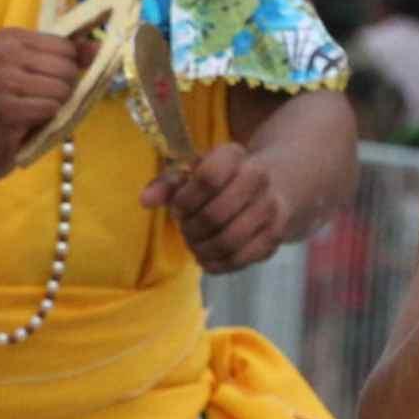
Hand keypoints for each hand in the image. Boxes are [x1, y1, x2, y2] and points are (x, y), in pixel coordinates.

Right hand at [0, 28, 89, 179]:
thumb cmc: (12, 107)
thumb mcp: (40, 74)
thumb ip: (70, 57)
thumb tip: (102, 45)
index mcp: (10, 37)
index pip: (66, 46)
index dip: (66, 69)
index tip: (43, 82)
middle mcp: (3, 51)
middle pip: (66, 66)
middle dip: (62, 89)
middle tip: (37, 101)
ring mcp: (0, 78)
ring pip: (61, 88)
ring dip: (54, 106)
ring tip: (32, 112)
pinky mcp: (3, 105)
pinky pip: (49, 108)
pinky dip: (46, 119)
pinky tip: (26, 123)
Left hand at [144, 141, 294, 271]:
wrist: (272, 185)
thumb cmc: (222, 179)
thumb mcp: (193, 171)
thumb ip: (167, 184)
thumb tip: (145, 201)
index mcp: (234, 155)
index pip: (208, 178)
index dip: (186, 199)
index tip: (177, 209)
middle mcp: (259, 179)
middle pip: (216, 214)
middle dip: (192, 228)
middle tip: (185, 229)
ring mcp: (270, 210)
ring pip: (229, 240)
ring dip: (202, 248)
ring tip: (194, 243)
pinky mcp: (273, 237)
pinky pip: (240, 259)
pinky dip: (217, 263)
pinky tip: (206, 257)